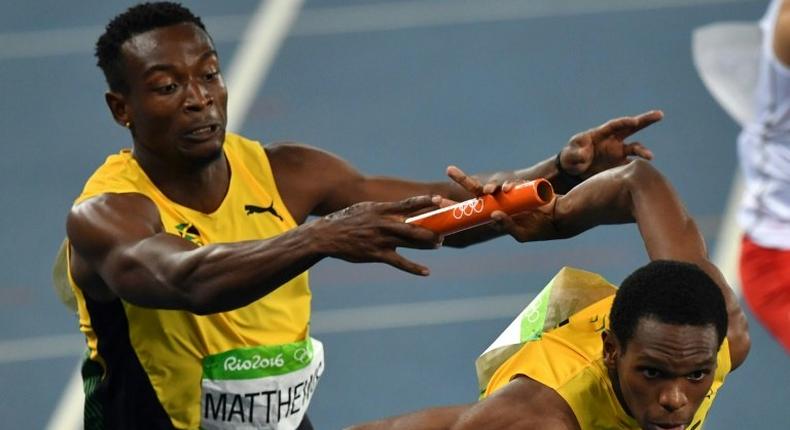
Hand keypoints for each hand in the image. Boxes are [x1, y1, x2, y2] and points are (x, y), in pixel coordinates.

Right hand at [318, 195, 442, 274]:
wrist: (326, 235)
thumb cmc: (346, 221)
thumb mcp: (364, 209)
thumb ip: (382, 210)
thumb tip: (398, 208)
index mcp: (381, 210)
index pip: (407, 204)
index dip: (424, 201)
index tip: (438, 199)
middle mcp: (384, 223)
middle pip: (414, 225)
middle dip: (431, 227)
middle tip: (444, 229)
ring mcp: (381, 239)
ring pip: (410, 242)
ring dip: (427, 244)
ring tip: (438, 244)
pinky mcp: (377, 254)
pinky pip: (400, 262)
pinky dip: (414, 268)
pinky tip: (426, 271)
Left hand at [445, 165, 553, 241]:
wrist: (561, 218)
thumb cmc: (540, 228)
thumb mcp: (522, 234)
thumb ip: (507, 226)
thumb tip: (493, 216)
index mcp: (492, 215)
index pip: (468, 211)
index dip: (452, 206)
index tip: (435, 200)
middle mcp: (497, 203)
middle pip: (474, 190)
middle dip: (462, 179)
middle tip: (449, 169)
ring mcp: (507, 194)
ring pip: (490, 184)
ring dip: (490, 184)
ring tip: (484, 189)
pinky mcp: (519, 187)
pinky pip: (510, 185)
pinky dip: (508, 187)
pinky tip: (508, 190)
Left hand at [560, 110, 662, 178]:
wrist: (573, 170)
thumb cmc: (571, 156)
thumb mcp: (569, 154)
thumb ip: (575, 153)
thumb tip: (583, 155)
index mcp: (601, 133)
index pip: (614, 125)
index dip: (624, 122)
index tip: (633, 121)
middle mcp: (613, 140)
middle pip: (631, 128)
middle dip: (645, 120)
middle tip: (659, 114)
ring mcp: (618, 152)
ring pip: (635, 148)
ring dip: (643, 152)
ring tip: (650, 157)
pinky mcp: (619, 165)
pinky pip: (631, 165)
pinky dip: (638, 168)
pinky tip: (645, 172)